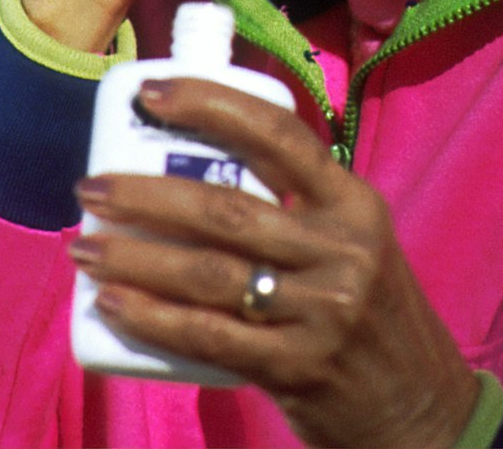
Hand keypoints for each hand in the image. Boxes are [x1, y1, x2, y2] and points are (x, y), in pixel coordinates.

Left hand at [69, 78, 479, 447]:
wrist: (418, 409)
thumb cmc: (367, 314)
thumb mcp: (353, 245)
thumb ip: (296, 210)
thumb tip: (190, 174)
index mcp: (354, 204)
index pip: (280, 136)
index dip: (211, 105)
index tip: (153, 93)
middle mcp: (341, 250)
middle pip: (226, 208)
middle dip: (144, 193)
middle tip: (91, 188)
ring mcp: (321, 311)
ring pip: (207, 271)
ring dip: (132, 256)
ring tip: (84, 246)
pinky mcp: (297, 367)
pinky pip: (206, 336)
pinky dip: (150, 317)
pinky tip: (111, 304)